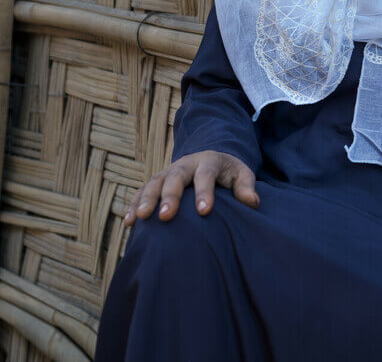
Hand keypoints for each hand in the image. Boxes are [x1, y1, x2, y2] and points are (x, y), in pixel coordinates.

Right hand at [123, 150, 258, 225]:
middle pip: (175, 177)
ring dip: (147, 199)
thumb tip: (252, 202)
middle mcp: (185, 164)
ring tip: (141, 218)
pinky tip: (129, 221)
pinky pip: (142, 191)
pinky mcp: (156, 181)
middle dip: (169, 196)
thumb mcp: (241, 174)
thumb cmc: (227, 173)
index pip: (205, 175)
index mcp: (208, 162)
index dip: (204, 192)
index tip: (204, 212)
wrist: (210, 159)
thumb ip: (245, 186)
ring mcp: (168, 172)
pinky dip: (134, 204)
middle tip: (165, 216)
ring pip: (154, 182)